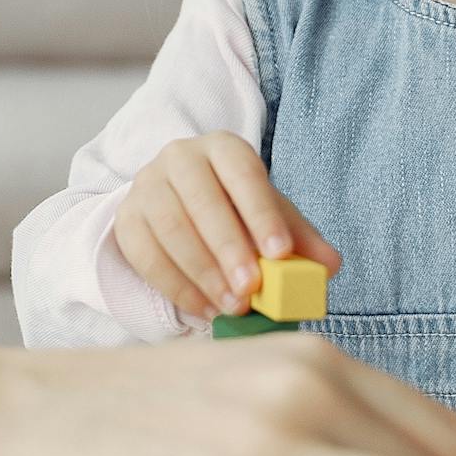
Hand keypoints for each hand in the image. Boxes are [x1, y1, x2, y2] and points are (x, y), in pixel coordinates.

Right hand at [112, 132, 341, 320]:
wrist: (180, 201)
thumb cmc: (236, 208)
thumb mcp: (271, 215)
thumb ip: (300, 238)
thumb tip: (329, 265)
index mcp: (223, 147)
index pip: (243, 174)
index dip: (261, 213)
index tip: (281, 253)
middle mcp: (180, 157)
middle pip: (202, 201)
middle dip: (228, 248)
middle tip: (251, 289)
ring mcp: (147, 185)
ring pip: (170, 227)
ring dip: (203, 272)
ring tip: (232, 306)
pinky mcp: (127, 217)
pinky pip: (145, 254)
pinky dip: (176, 286)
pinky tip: (204, 308)